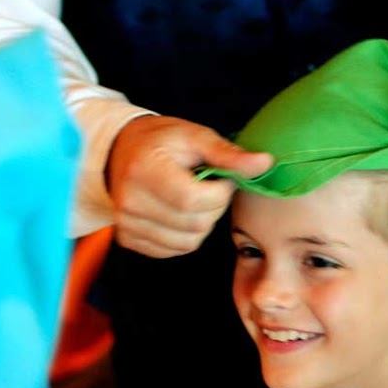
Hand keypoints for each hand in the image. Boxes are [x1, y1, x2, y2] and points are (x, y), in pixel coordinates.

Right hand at [105, 115, 272, 258]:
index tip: (222, 178)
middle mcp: (130, 201)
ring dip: (202, 223)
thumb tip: (266, 163)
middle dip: (214, 208)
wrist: (121, 150)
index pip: (192, 200)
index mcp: (144, 169)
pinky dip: (186, 235)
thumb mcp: (195, 136)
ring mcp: (126, 223)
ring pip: (187, 242)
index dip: (219, 193)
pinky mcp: (127, 238)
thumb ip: (229, 154)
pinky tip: (180, 211)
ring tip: (193, 196)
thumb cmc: (163, 141)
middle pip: (194, 224)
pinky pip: (173, 250)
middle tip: (209, 186)